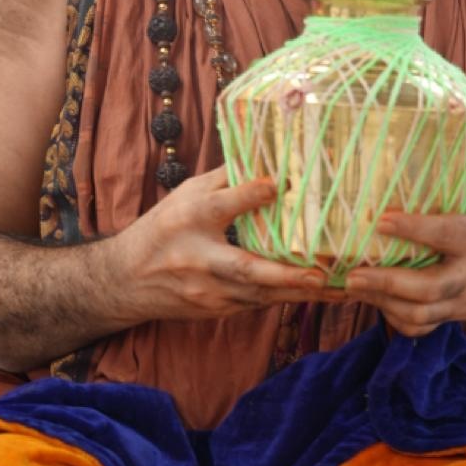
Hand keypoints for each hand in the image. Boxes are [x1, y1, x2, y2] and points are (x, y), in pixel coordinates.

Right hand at [112, 166, 342, 323]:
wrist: (125, 280)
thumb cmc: (162, 228)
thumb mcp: (186, 194)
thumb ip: (225, 178)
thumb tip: (267, 156)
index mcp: (190, 218)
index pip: (221, 204)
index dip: (250, 193)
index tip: (279, 183)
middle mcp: (199, 257)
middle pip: (245, 269)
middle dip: (286, 275)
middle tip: (322, 273)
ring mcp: (208, 291)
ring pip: (259, 295)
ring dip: (299, 293)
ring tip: (339, 286)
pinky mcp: (217, 310)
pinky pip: (257, 305)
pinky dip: (287, 299)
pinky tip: (318, 294)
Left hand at [343, 110, 465, 338]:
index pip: (449, 234)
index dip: (416, 230)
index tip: (382, 220)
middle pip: (430, 288)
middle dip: (389, 283)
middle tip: (352, 272)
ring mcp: (464, 301)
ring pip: (422, 313)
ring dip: (385, 305)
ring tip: (351, 286)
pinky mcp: (456, 316)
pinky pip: (424, 328)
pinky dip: (399, 323)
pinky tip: (373, 305)